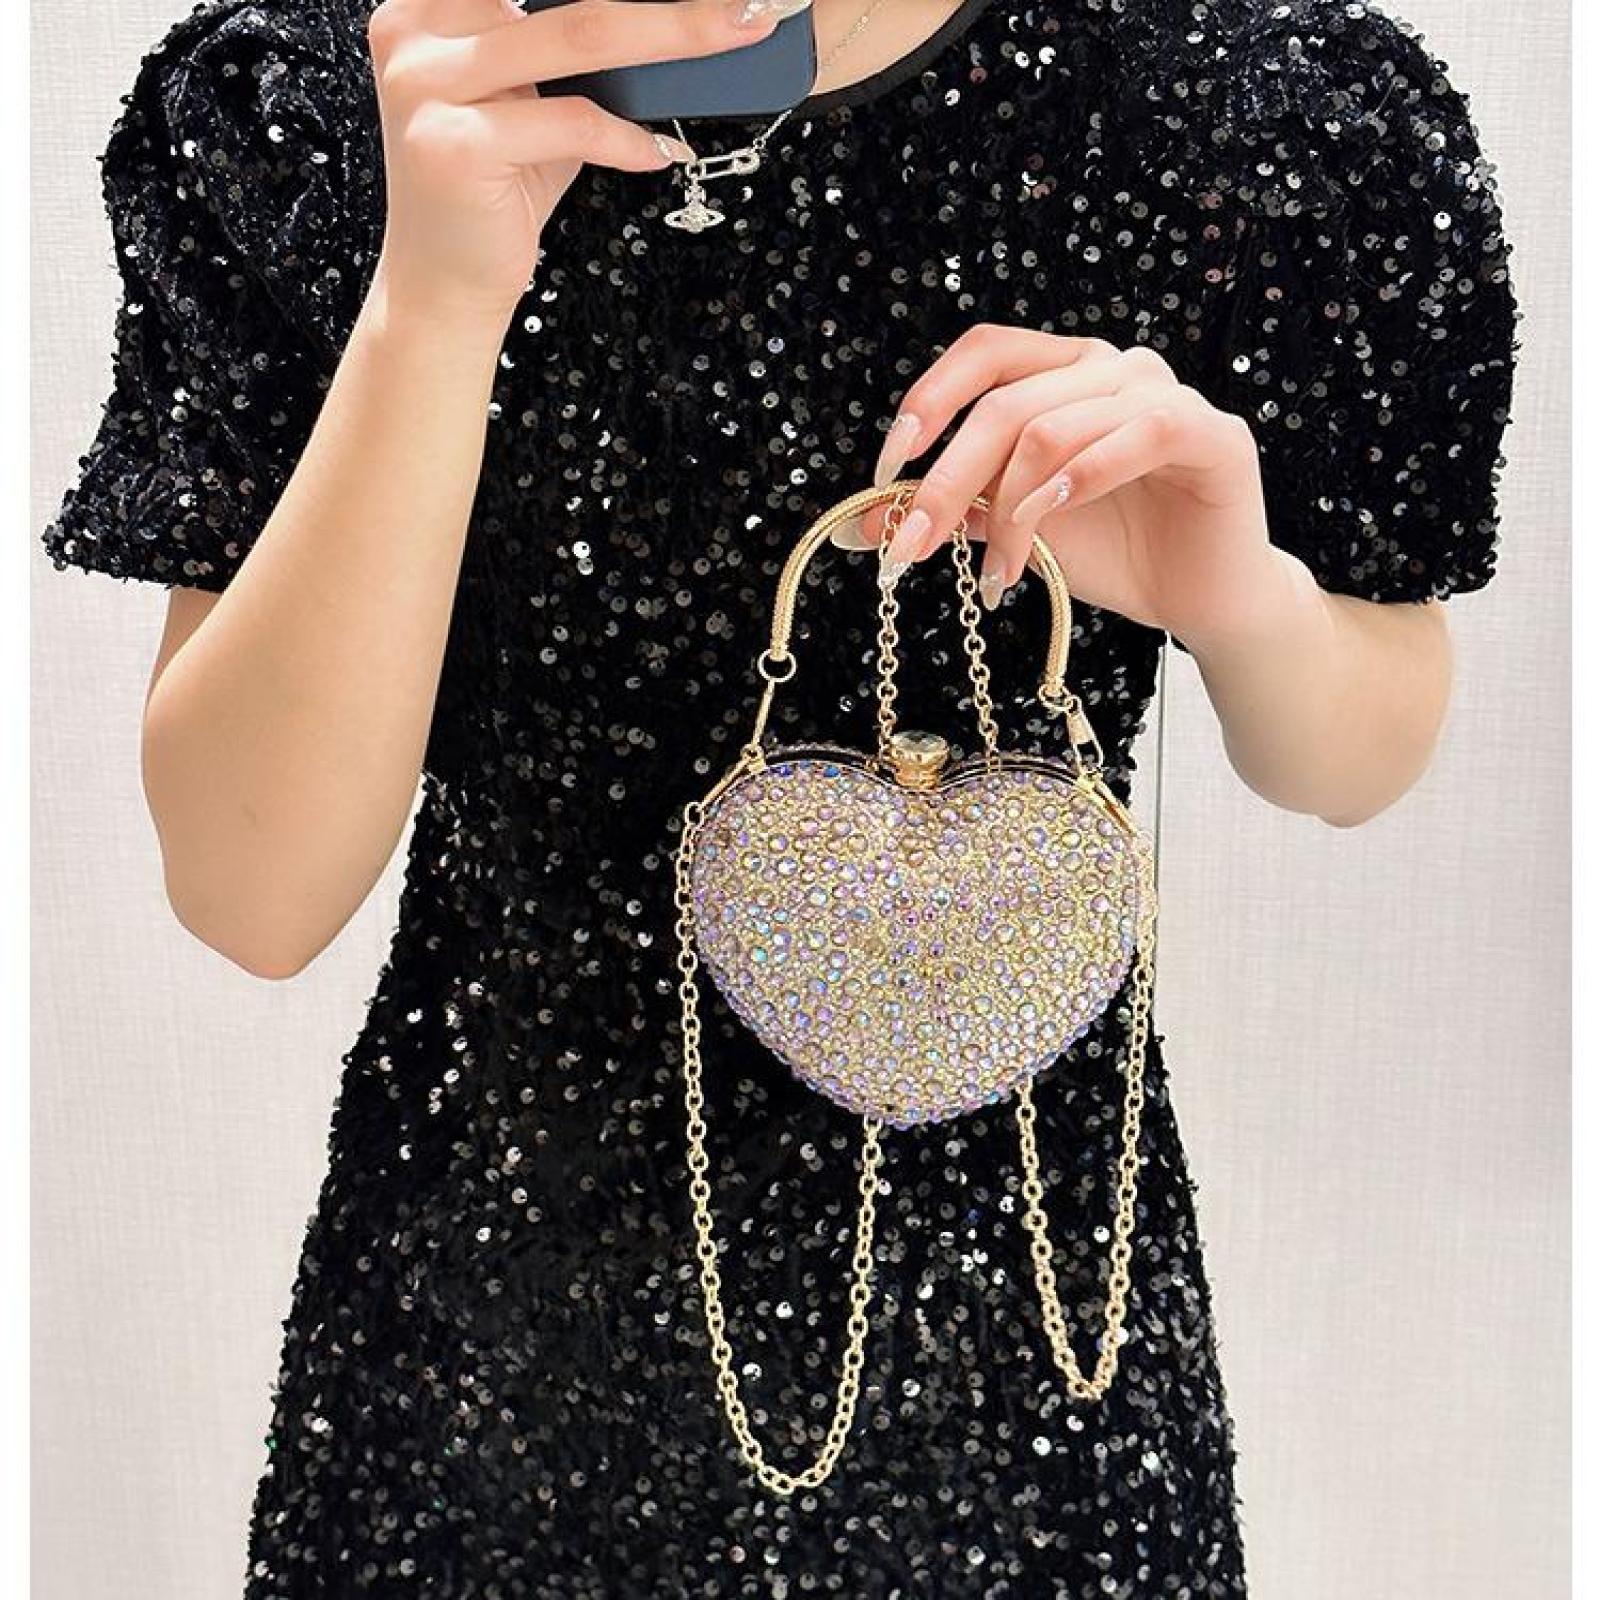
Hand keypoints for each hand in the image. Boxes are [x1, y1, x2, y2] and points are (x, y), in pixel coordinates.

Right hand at [365, 0, 810, 324]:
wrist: (444, 284)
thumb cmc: (497, 190)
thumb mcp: (531, 101)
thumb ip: (571, 51)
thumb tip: (675, 13)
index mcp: (430, 7)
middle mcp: (415, 33)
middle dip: (670, 3)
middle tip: (744, 3)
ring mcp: (426, 86)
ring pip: (581, 39)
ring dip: (673, 37)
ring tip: (733, 34)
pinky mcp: (453, 146)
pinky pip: (574, 123)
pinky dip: (627, 139)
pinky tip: (656, 155)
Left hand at [837, 324, 1295, 652]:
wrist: (1198, 599)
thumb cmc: (1111, 553)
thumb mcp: (1014, 529)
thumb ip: (953, 511)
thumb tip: (860, 526)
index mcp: (1064, 373)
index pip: (985, 353)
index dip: (929, 400)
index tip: (888, 467)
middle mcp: (1113, 369)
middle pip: (1007, 403)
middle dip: (947, 482)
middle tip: (911, 546)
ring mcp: (1165, 396)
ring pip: (1055, 427)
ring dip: (1011, 510)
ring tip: (998, 572)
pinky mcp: (1210, 434)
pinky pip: (1136, 435)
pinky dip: (1080, 478)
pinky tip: (1046, 519)